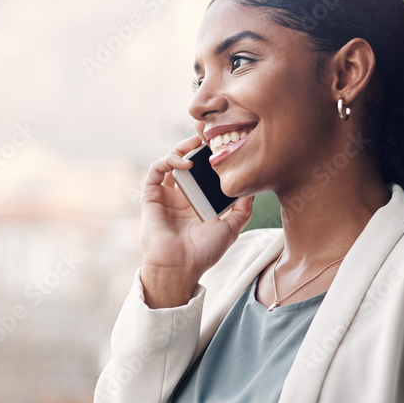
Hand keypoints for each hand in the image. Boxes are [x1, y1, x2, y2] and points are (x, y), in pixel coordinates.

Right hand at [139, 135, 253, 307]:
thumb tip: (252, 189)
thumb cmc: (204, 252)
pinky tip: (184, 164)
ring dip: (181, 149)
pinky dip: (168, 161)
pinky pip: (156, 170)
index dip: (209, 157)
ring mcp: (165, 195)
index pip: (202, 172)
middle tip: (208, 136)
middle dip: (194, 147)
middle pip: (186, 162)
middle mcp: (180, 196)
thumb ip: (242, 209)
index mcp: (197, 202)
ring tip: (195, 145)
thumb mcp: (231, 228)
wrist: (181, 266)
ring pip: (169, 161)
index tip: (221, 145)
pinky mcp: (151, 196)